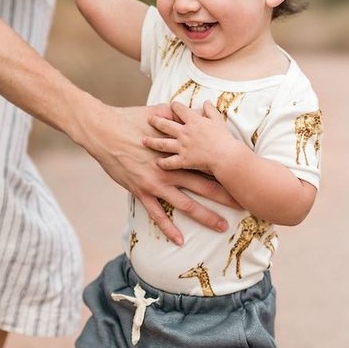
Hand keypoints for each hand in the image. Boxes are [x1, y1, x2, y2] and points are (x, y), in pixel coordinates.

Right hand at [83, 101, 235, 244]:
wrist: (105, 131)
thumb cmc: (130, 120)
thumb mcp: (157, 113)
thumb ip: (177, 114)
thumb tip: (191, 106)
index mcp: (178, 152)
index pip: (208, 163)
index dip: (226, 171)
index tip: (242, 178)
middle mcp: (171, 170)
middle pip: (205, 186)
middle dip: (226, 196)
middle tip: (244, 205)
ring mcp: (156, 183)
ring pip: (186, 204)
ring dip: (205, 216)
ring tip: (222, 227)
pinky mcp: (141, 192)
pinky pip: (157, 215)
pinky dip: (169, 228)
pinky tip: (180, 241)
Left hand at [144, 101, 238, 174]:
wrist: (226, 156)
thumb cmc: (224, 138)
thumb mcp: (218, 120)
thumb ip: (210, 110)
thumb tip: (206, 102)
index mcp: (193, 121)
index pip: (178, 108)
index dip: (174, 106)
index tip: (170, 106)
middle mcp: (184, 132)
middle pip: (165, 124)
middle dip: (155, 121)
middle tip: (149, 119)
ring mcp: (182, 147)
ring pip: (162, 143)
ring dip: (151, 142)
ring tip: (143, 140)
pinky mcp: (183, 160)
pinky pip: (169, 162)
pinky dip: (162, 163)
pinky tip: (156, 162)